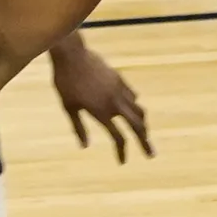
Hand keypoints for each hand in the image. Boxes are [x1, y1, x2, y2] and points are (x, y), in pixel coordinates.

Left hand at [50, 38, 151, 163]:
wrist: (72, 55)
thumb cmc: (65, 82)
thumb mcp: (68, 107)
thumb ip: (78, 127)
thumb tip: (85, 146)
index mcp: (101, 112)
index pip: (117, 138)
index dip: (121, 152)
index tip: (122, 162)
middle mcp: (114, 103)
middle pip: (137, 126)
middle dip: (145, 141)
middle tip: (150, 154)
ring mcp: (119, 90)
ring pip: (138, 110)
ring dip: (142, 123)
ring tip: (142, 132)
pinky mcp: (120, 79)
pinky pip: (132, 96)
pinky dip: (134, 105)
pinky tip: (132, 109)